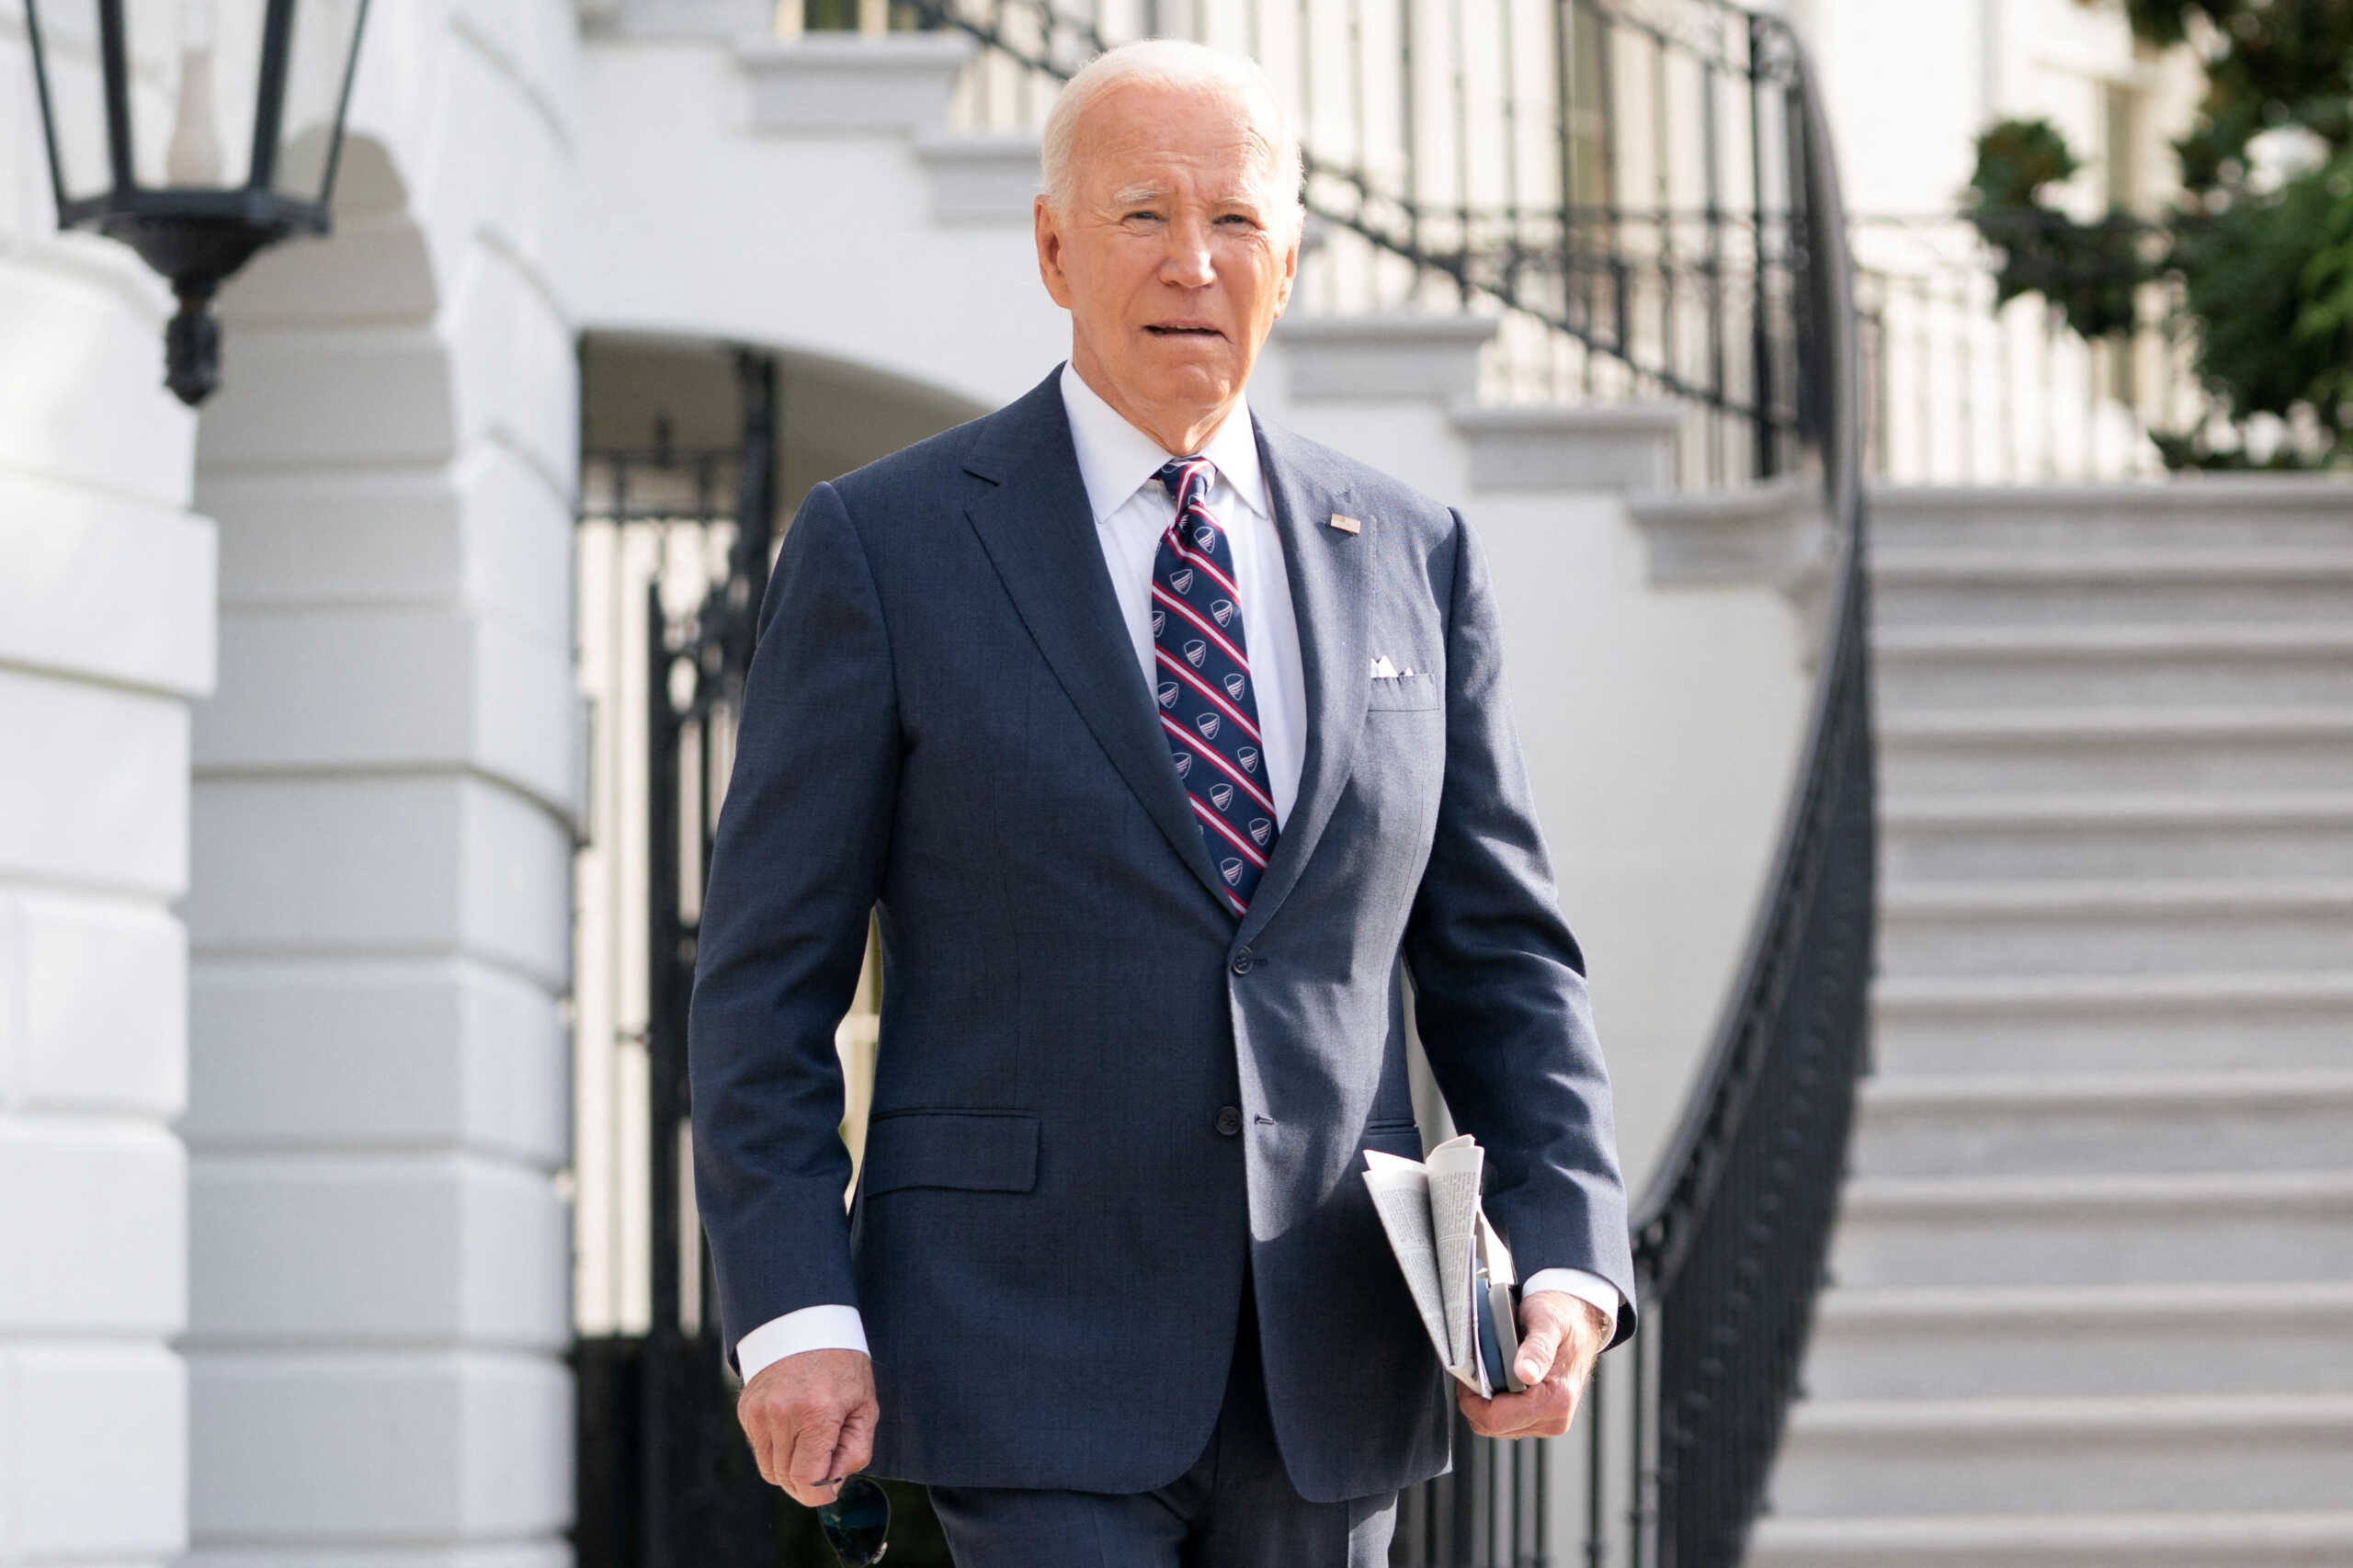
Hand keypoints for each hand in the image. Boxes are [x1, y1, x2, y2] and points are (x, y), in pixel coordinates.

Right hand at [737, 1347, 878, 1506]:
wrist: (806, 1325)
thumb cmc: (842, 1366)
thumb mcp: (865, 1407)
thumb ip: (855, 1452)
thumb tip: (832, 1486)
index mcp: (817, 1413)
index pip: (807, 1480)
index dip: (820, 1493)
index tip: (831, 1486)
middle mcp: (782, 1414)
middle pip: (786, 1480)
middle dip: (807, 1481)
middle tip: (825, 1457)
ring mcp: (759, 1412)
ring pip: (769, 1469)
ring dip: (790, 1467)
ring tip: (809, 1439)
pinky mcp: (745, 1410)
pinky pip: (760, 1449)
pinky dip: (777, 1447)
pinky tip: (792, 1424)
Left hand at [1457, 1290, 1611, 1438]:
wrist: (1579, 1320)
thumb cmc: (1562, 1317)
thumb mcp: (1547, 1321)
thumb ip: (1537, 1349)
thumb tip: (1526, 1373)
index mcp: (1556, 1400)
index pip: (1495, 1419)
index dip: (1471, 1399)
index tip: (1467, 1373)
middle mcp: (1555, 1418)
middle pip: (1492, 1426)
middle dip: (1475, 1400)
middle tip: (1475, 1369)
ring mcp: (1549, 1422)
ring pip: (1497, 1426)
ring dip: (1485, 1401)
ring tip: (1489, 1371)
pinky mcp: (1543, 1419)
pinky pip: (1507, 1422)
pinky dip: (1496, 1402)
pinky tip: (1499, 1378)